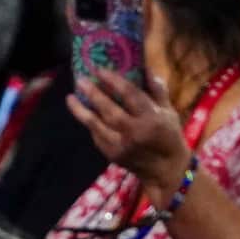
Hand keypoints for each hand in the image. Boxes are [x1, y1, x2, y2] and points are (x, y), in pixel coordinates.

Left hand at [68, 71, 192, 207]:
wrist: (165, 170)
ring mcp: (121, 145)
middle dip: (94, 94)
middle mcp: (134, 132)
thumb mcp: (169, 111)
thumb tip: (145, 68)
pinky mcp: (111, 155)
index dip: (114, 81)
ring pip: (96, 125)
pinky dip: (90, 124)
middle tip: (81, 80)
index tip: (101, 70)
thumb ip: (157, 91)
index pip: (130, 95)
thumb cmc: (169, 136)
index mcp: (151, 118)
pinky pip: (96, 136)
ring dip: (81, 111)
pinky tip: (82, 112)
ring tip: (70, 98)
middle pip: (109, 110)